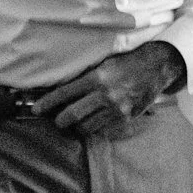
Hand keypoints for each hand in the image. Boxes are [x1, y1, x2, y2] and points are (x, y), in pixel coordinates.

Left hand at [34, 43, 180, 135]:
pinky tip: (95, 121)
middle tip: (58, 120)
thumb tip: (63, 91)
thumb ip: (86, 78)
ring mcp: (116, 109)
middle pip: (72, 115)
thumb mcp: (103, 64)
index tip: (36, 109)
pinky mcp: (125, 119)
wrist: (155, 68)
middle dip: (60, 121)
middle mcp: (105, 94)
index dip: (48, 103)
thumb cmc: (126, 63)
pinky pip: (103, 130)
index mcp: (96, 77)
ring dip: (78, 126)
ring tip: (77, 121)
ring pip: (87, 127)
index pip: (65, 93)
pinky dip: (96, 127)